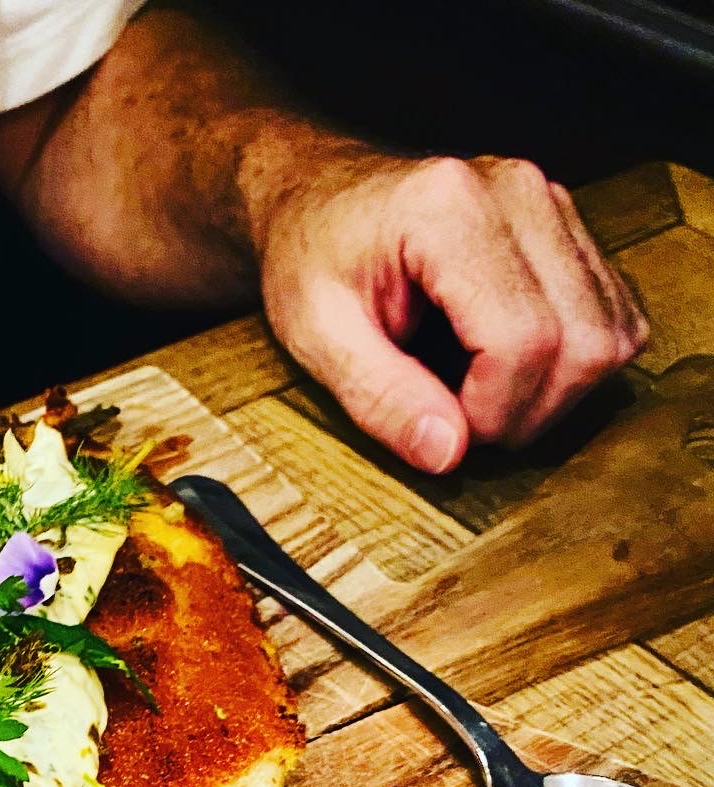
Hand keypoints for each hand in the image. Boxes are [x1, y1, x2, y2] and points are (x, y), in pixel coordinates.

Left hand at [245, 131, 648, 471]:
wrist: (318, 197)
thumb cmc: (309, 258)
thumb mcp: (315, 335)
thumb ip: (379, 397)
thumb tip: (449, 453)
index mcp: (450, 209)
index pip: (523, 339)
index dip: (492, 411)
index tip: (441, 427)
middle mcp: (519, 193)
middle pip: (583, 342)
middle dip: (528, 412)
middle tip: (462, 422)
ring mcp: (554, 204)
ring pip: (612, 335)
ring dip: (555, 395)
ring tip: (483, 394)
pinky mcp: (571, 228)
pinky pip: (616, 319)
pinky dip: (574, 365)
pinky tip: (512, 368)